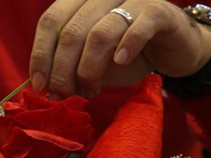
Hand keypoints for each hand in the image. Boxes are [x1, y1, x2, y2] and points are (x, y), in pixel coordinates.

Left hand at [29, 0, 210, 98]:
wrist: (172, 49)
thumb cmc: (124, 53)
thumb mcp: (89, 60)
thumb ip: (67, 65)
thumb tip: (44, 86)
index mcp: (80, 1)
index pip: (50, 21)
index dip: (40, 53)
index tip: (39, 84)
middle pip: (71, 32)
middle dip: (62, 70)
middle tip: (63, 95)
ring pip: (99, 34)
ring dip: (89, 70)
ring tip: (90, 90)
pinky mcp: (158, 10)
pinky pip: (137, 28)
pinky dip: (125, 48)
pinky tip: (120, 63)